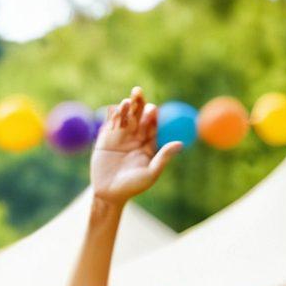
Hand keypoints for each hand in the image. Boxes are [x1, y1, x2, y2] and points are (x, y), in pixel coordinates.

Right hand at [91, 86, 181, 205]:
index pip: (152, 123)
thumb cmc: (132, 187)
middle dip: (139, 102)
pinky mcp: (105, 139)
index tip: (152, 109)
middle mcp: (135, 136)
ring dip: (126, 106)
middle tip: (138, 92)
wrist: (108, 194)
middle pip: (139, 114)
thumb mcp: (150, 174)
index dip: (152, 114)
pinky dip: (113, 115)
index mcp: (148, 142)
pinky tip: (115, 111)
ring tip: (126, 103)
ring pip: (125, 115)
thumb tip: (180, 144)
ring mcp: (120, 136)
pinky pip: (110, 123)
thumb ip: (163, 158)